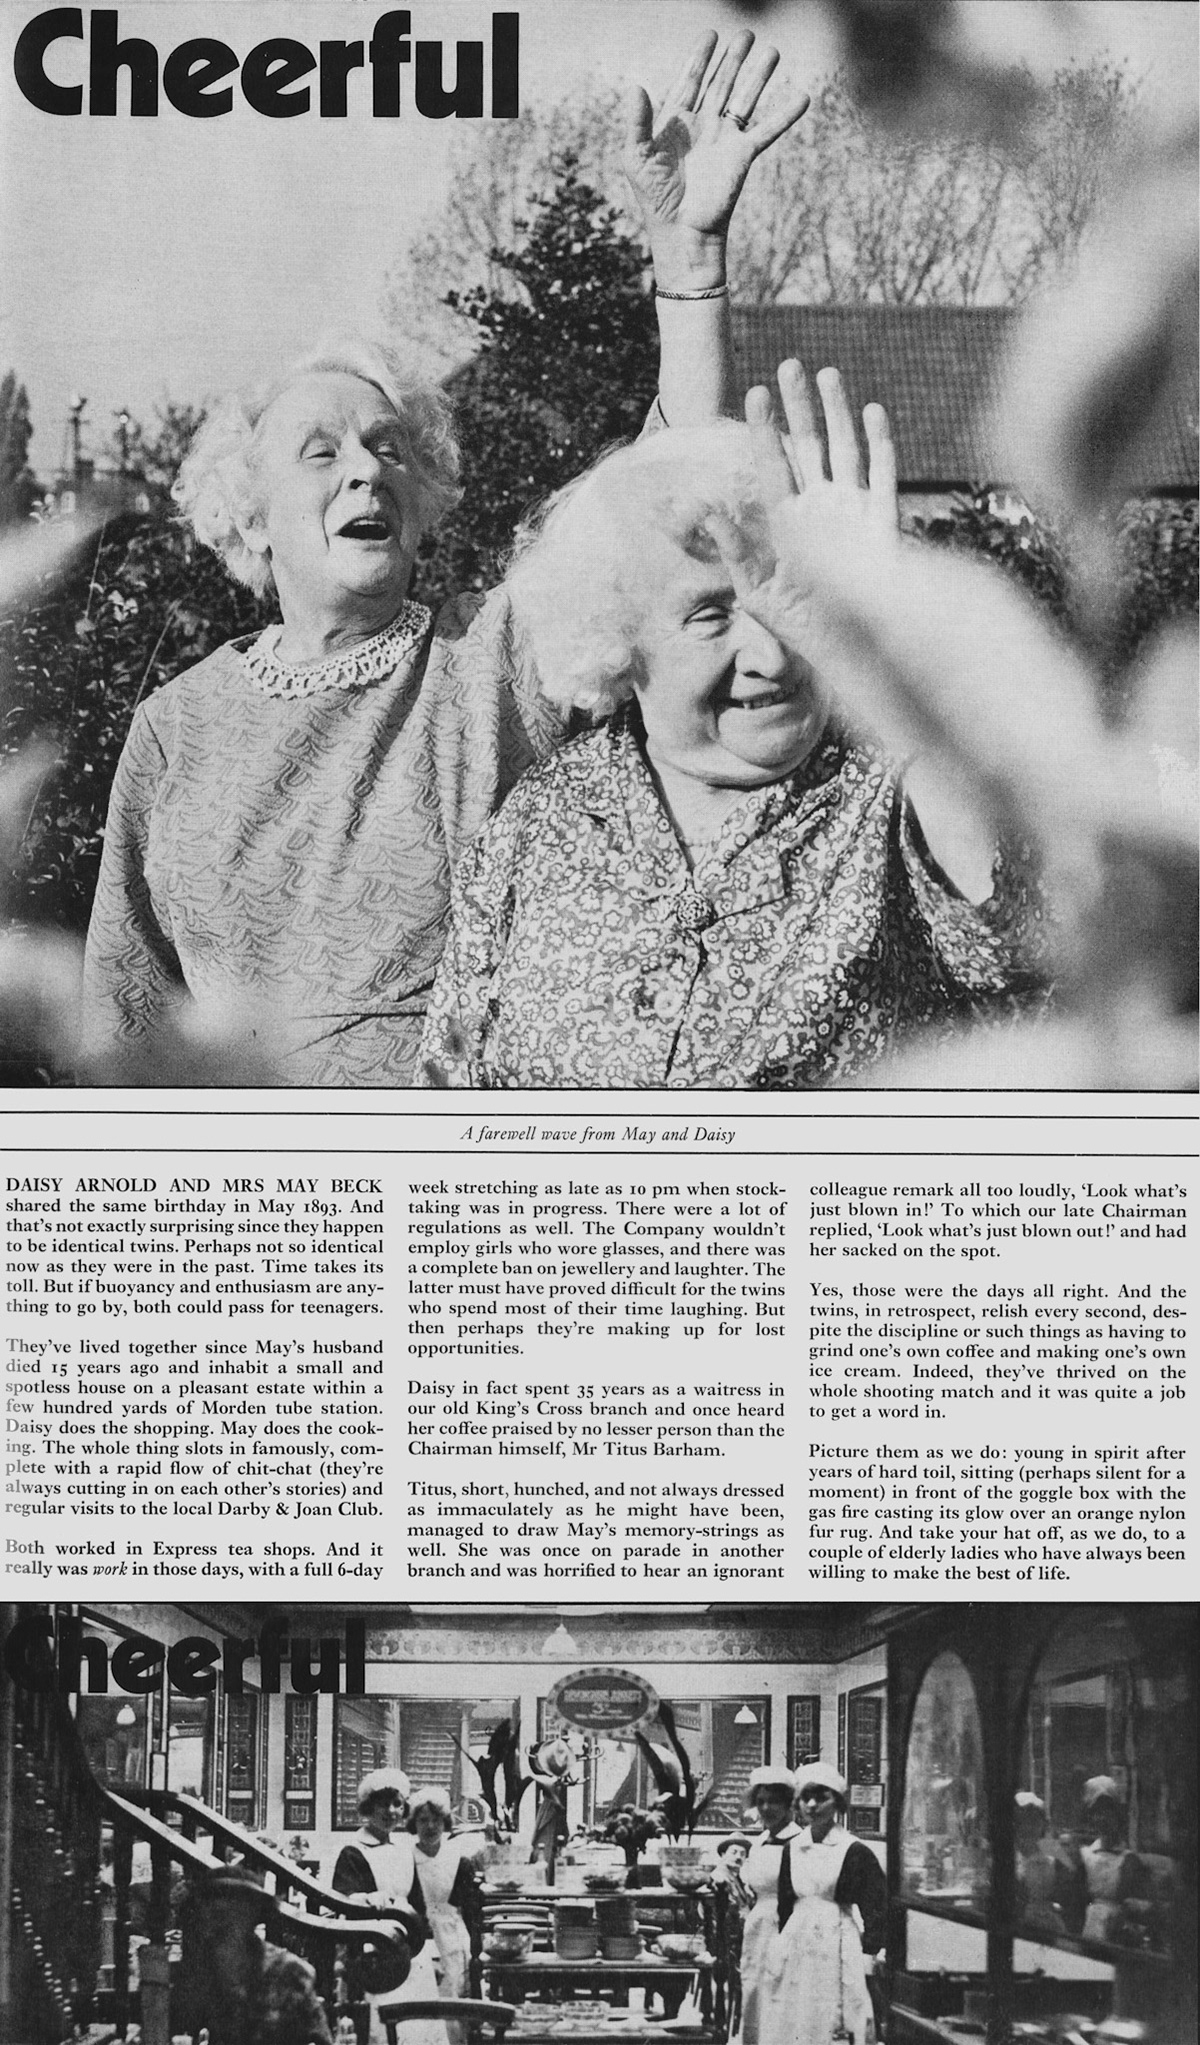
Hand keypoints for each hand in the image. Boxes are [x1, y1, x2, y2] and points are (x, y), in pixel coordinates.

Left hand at [624, 32, 809, 284]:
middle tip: (746, 33)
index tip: (710, 35)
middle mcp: (703, 126)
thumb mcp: (636, 157)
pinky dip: (785, 114)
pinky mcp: (742, 155)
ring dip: (759, 76)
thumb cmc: (655, 198)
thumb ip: (637, 122)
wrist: (681, 231)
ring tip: (773, 52)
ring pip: (745, 99)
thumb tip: (636, 86)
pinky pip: (767, 130)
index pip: (690, 80)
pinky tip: (803, 97)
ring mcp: (724, 139)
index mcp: (676, 121)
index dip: (700, 58)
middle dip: (733, 58)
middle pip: (721, 83)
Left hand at [709, 359, 898, 681]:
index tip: (754, 394)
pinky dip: (879, 442)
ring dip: (835, 411)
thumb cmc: (800, 628)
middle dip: (798, 406)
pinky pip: (882, 475)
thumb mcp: (757, 592)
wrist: (846, 653)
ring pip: (843, 449)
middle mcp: (820, 510)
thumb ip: (735, 552)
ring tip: (825, 373)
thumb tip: (708, 513)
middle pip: (808, 446)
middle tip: (787, 365)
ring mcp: (852, 512)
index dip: (764, 431)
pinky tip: (871, 410)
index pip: (773, 466)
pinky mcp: (882, 523)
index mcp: (788, 522)